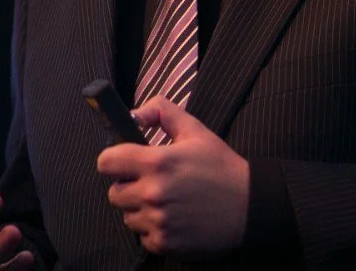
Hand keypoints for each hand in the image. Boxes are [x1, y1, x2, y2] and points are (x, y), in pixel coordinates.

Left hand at [96, 97, 248, 256]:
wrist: (249, 206)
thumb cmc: (220, 165)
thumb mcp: (194, 129)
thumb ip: (161, 112)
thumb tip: (134, 114)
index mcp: (156, 162)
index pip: (106, 163)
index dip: (113, 159)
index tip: (124, 161)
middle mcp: (152, 193)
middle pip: (113, 192)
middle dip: (127, 185)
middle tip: (149, 181)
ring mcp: (158, 222)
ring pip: (127, 216)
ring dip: (139, 208)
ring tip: (164, 199)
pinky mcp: (165, 244)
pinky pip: (142, 237)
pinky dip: (152, 229)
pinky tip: (171, 217)